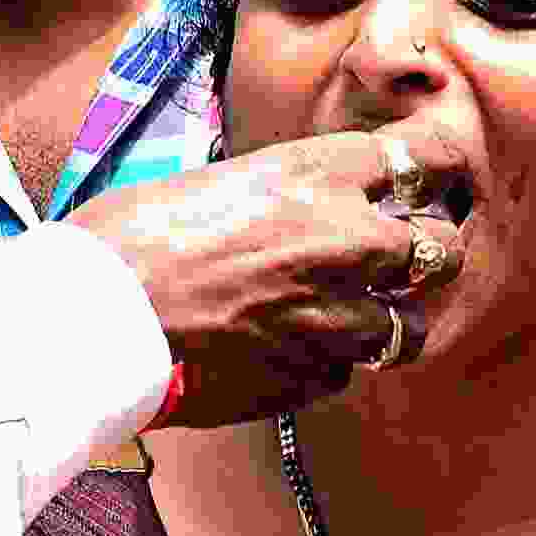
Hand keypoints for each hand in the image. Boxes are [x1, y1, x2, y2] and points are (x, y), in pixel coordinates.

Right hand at [72, 133, 455, 423]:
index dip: (439, 170)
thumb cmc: (132, 236)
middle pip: (441, 249)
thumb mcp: (222, 181)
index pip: (429, 159)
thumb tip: (319, 203)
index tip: (433, 179)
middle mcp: (348, 243)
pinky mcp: (313, 377)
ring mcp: (337, 318)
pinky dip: (330, 361)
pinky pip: (349, 370)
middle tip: (396, 257)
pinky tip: (287, 347)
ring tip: (343, 314)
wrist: (94, 319)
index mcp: (321, 176)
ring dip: (385, 319)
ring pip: (409, 326)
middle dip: (425, 253)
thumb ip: (290, 192)